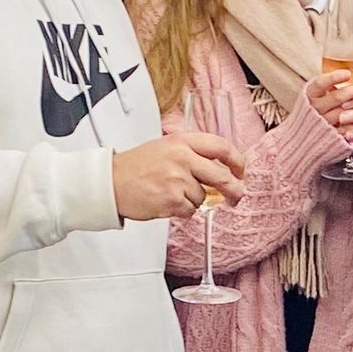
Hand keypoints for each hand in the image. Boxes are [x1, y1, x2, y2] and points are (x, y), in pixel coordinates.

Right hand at [113, 131, 243, 222]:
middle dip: (234, 190)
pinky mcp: (172, 200)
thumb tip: (222, 171)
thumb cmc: (138, 166)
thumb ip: (193, 155)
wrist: (111, 181)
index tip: (241, 171)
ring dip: (192, 200)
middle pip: (222, 177)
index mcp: (183, 141)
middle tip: (236, 196)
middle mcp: (182, 157)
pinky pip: (189, 210)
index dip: (237, 161)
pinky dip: (181, 210)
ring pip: (203, 197)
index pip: (222, 147)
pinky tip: (165, 201)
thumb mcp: (167, 147)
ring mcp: (178, 179)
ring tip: (170, 192)